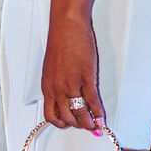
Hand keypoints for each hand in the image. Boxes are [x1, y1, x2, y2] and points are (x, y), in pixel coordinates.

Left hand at [41, 15, 105, 130]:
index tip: (71, 124)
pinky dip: (98, 112)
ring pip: (80, 113)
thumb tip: (66, 97)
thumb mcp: (52, 68)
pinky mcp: (86, 77)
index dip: (62, 123)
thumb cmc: (60, 43)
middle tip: (86, 125)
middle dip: (77, 125)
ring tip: (95, 126)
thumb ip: (57, 84)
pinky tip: (102, 117)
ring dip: (89, 124)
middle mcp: (57, 88)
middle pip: (66, 118)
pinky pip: (92, 100)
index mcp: (47, 86)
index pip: (51, 115)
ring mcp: (71, 83)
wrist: (66, 25)